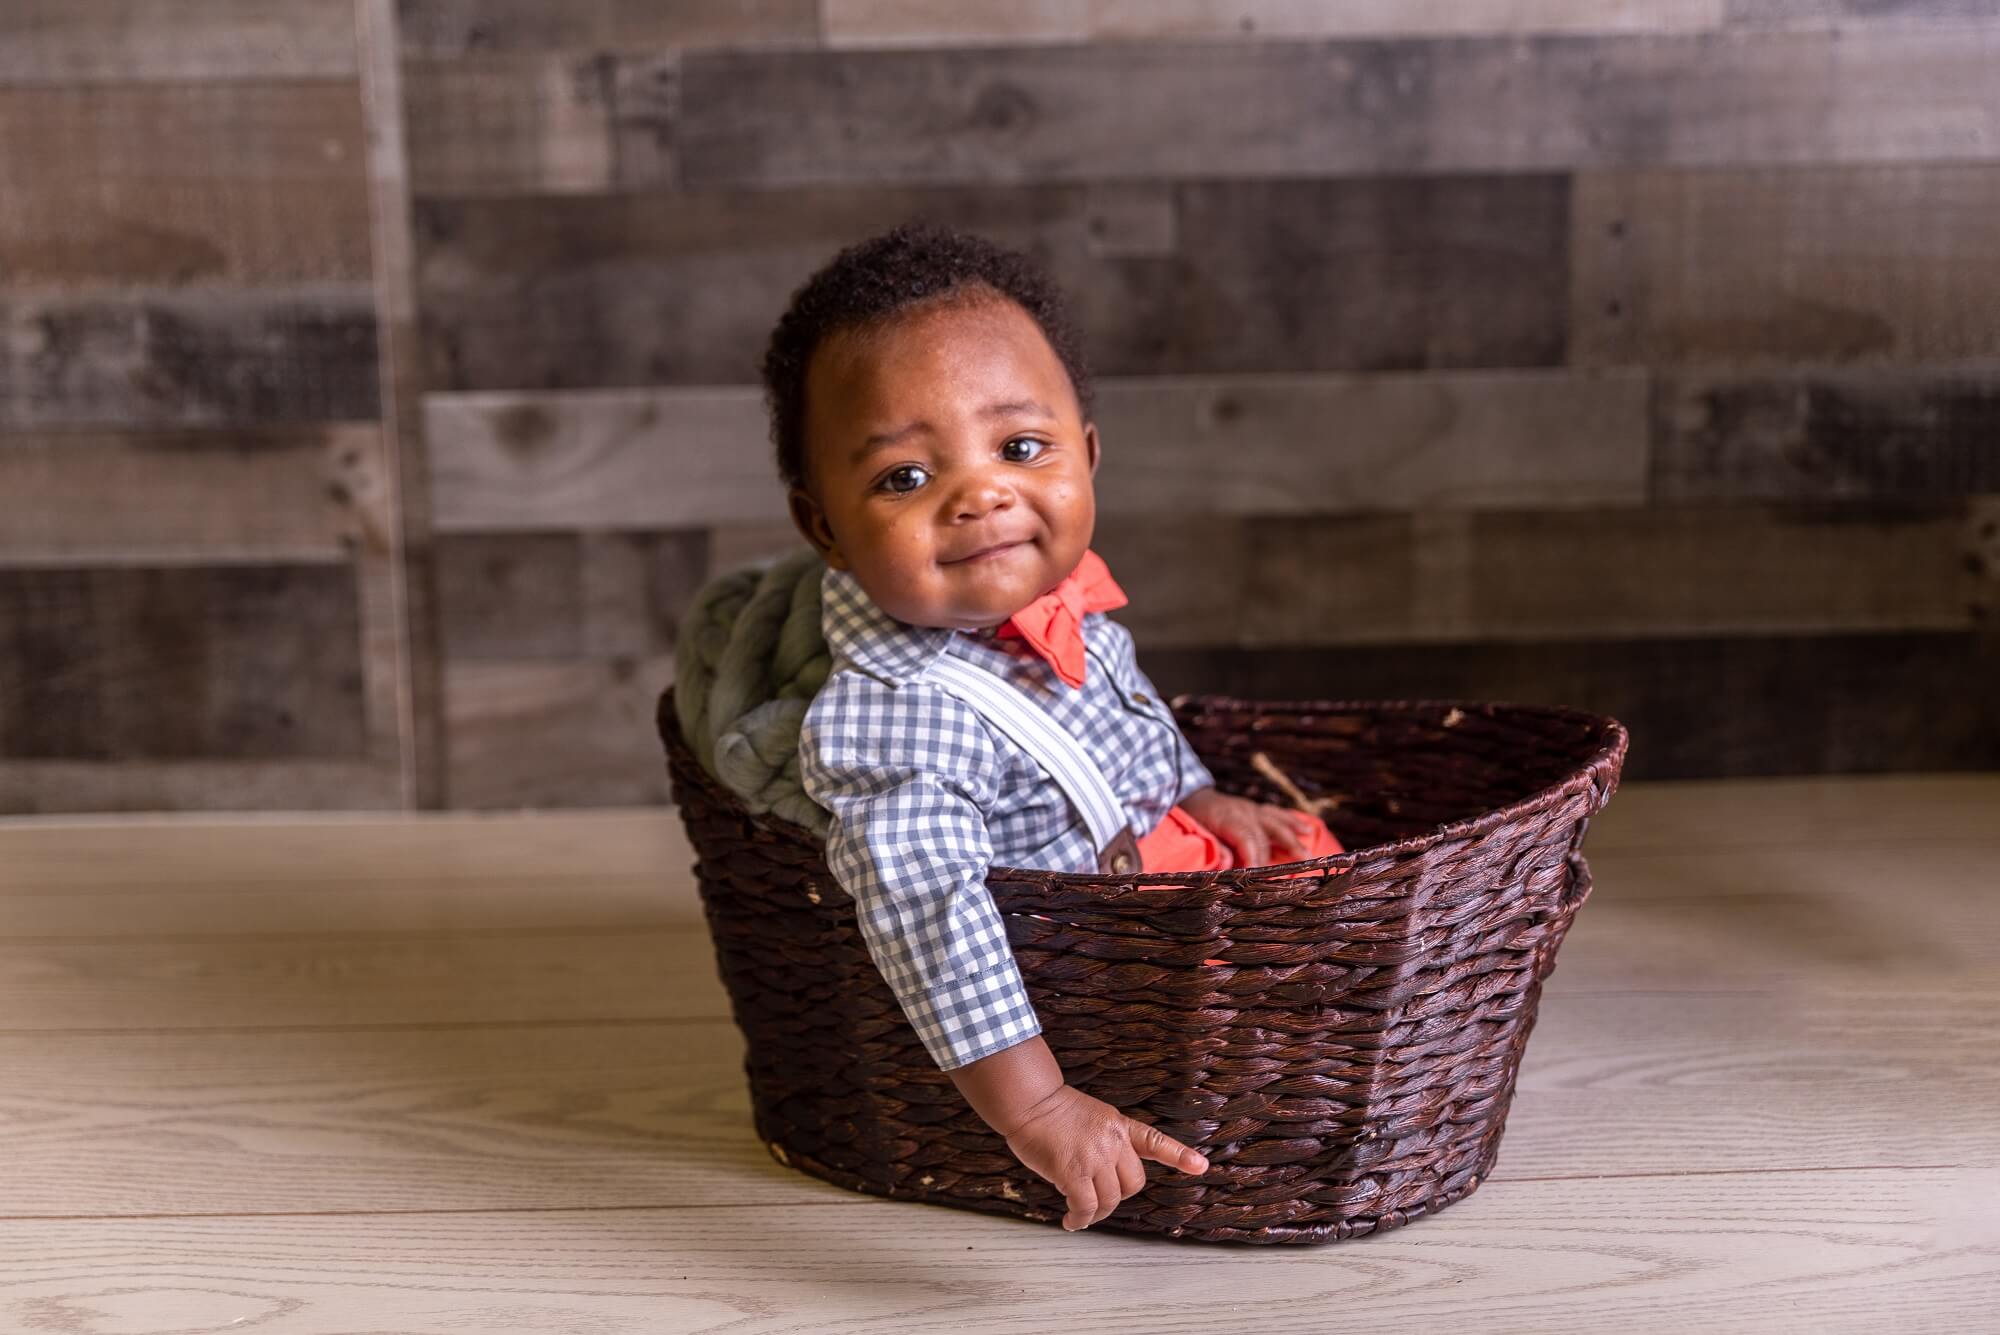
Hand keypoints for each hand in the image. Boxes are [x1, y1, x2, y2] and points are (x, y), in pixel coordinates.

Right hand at [1000, 1083, 1209, 1230]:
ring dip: (1096, 1214)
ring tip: (1080, 1215)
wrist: (1030, 1101)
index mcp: (1120, 1126)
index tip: (1201, 1166)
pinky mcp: (1073, 1172)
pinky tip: (1070, 1220)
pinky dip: (1079, 1219)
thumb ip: (1106, 1141)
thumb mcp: (1094, 1116)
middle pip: (1132, 1184)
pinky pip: (1085, 1207)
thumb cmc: (1054, 1109)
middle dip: (1117, 1197)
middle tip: (1098, 1201)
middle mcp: (1113, 1142)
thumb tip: (1104, 1173)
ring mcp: (1094, 1157)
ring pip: (1109, 1200)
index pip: (1154, 1141)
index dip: (1179, 1156)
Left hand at [1179, 786, 1308, 868]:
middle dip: (1270, 860)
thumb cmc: (1196, 818)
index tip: (1257, 878)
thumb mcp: (1199, 833)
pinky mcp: (1258, 810)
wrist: (1193, 795)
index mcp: (1229, 819)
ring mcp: (1253, 809)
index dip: (1254, 859)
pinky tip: (1308, 831)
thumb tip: (1228, 866)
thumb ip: (1217, 849)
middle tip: (1280, 880)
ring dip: (1292, 841)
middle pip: (1264, 838)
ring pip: (1277, 824)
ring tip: (1306, 856)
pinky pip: (1278, 815)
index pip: (1247, 840)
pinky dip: (1293, 822)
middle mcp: (1245, 812)